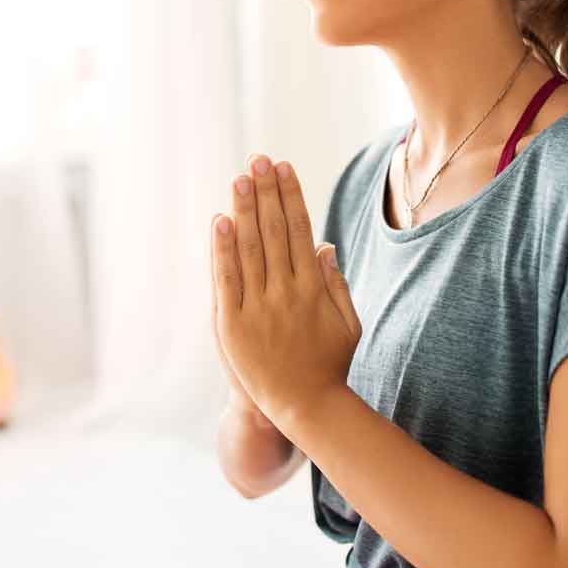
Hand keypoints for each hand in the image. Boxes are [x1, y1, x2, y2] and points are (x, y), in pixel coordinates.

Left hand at [210, 153, 361, 434]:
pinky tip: (220, 221)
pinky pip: (227, 279)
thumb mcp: (346, 323)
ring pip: (250, 248)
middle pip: (274, 230)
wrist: (303, 408)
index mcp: (313, 287)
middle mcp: (287, 291)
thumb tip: (324, 245)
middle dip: (266, 192)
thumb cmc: (328, 365)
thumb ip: (335, 283)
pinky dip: (223, 249)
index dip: (290, 196)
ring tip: (240, 178)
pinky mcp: (233, 324)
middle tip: (258, 159)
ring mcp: (259, 307)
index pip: (299, 229)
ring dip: (245, 209)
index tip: (283, 167)